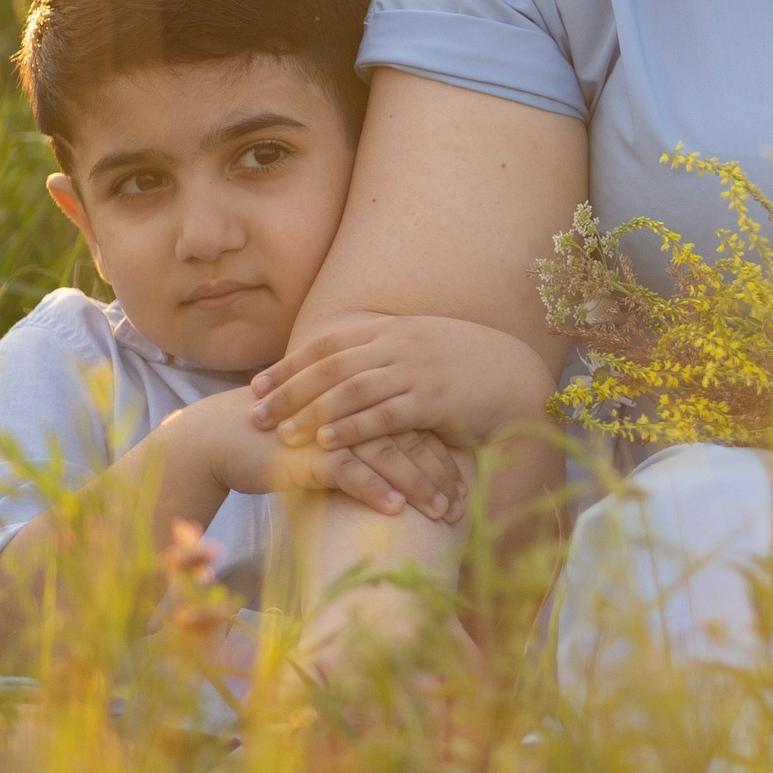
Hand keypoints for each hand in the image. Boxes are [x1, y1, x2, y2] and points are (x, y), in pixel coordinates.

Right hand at [172, 391, 467, 525]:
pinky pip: (346, 470)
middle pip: (410, 438)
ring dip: (418, 484)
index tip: (467, 486)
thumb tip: (408, 463)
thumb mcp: (331, 433)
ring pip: (386, 454)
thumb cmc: (282, 440)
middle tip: (462, 506)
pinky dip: (373, 488)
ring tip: (442, 511)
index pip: (415, 426)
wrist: (222, 438)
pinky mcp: (304, 452)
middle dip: (439, 475)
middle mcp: (352, 408)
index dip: (443, 456)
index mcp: (363, 398)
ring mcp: (329, 428)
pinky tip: (395, 509)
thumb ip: (366, 439)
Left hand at [248, 312, 554, 453]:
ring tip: (283, 434)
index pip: (328, 344)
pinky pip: (384, 414)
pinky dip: (352, 427)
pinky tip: (326, 442)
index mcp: (393, 330)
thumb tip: (345, 369)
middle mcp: (400, 344)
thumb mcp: (421, 350)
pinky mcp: (434, 399)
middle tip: (255, 415)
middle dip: (289, 391)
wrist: (517, 377)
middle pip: (331, 367)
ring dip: (313, 411)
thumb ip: (384, 354)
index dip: (289, 365)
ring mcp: (418, 369)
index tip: (256, 385)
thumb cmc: (468, 368)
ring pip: (352, 389)